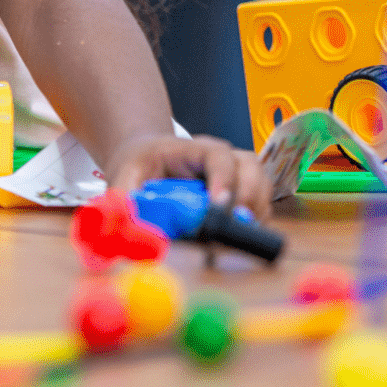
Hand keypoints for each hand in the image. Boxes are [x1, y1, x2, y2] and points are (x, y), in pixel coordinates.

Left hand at [105, 134, 272, 219]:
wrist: (148, 160)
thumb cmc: (141, 166)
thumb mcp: (126, 176)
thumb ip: (125, 198)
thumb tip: (127, 225)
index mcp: (195, 149)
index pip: (219, 157)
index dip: (223, 180)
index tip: (218, 206)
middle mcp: (222, 159)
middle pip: (250, 166)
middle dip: (250, 195)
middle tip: (240, 224)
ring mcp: (235, 175)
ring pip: (261, 183)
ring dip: (257, 209)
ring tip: (244, 233)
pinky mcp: (240, 194)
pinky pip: (259, 203)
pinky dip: (257, 220)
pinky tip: (242, 237)